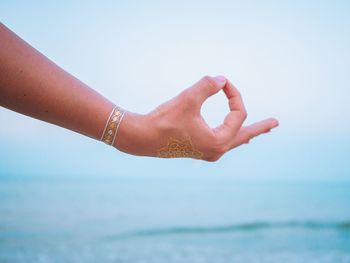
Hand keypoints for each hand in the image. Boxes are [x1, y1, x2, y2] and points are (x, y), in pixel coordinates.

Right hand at [115, 76, 278, 160]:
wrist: (143, 138)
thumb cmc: (164, 120)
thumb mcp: (188, 99)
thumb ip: (208, 86)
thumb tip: (221, 79)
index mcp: (218, 142)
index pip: (237, 114)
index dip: (233, 94)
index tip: (223, 82)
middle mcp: (216, 150)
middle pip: (243, 135)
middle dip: (260, 127)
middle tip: (276, 123)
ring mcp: (207, 152)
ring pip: (233, 139)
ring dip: (246, 132)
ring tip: (260, 131)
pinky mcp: (198, 149)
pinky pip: (222, 142)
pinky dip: (231, 135)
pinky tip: (234, 137)